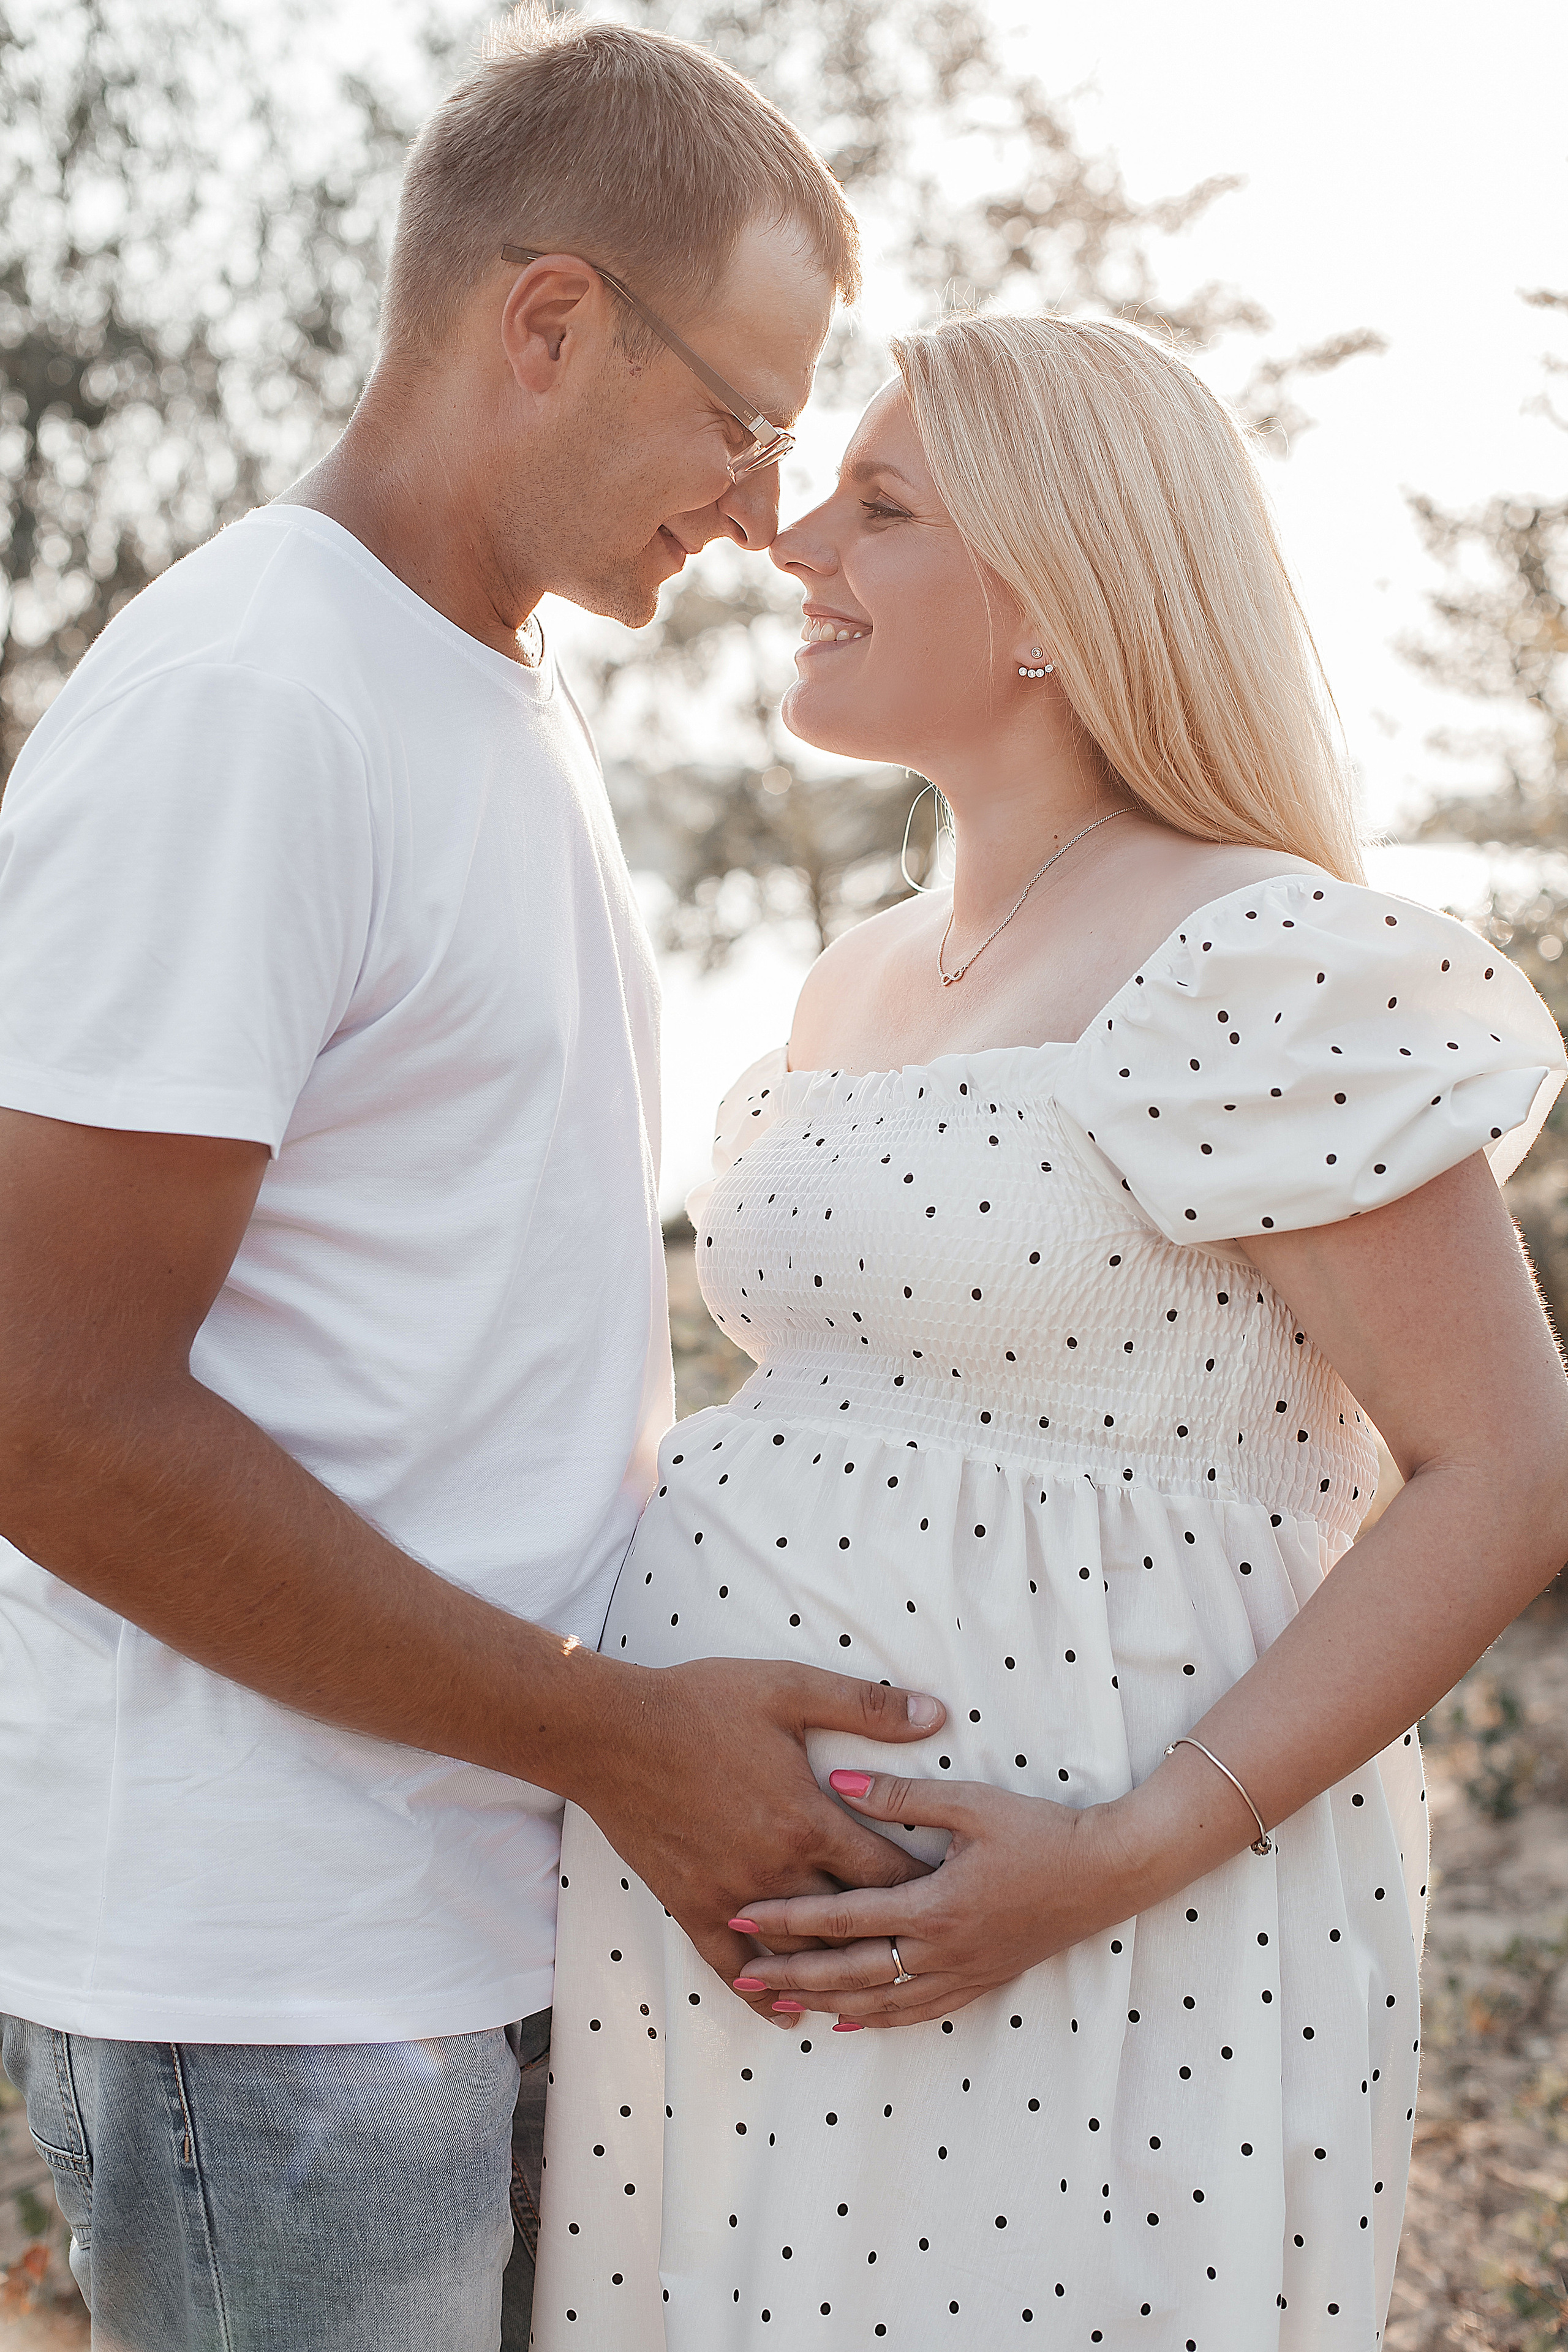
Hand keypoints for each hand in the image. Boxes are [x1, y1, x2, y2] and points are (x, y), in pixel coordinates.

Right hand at [568, 1659, 945, 2023]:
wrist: (613, 1732)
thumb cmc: (701, 1703)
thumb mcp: (790, 1688)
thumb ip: (867, 1705)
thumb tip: (937, 1714)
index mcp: (808, 1820)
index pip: (886, 1873)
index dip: (924, 1886)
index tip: (953, 1896)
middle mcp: (777, 1870)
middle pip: (850, 1923)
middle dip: (890, 1934)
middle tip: (926, 1946)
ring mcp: (732, 1896)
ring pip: (799, 1953)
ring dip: (836, 1970)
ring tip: (874, 1983)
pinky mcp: (692, 1907)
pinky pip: (732, 1968)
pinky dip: (763, 1995)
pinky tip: (787, 2011)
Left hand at [727, 1766, 1142, 2028]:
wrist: (1109, 1872)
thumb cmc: (1041, 1831)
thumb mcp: (970, 1802)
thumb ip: (899, 1793)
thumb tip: (835, 1778)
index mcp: (934, 1906)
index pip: (843, 1917)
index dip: (787, 1918)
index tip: (741, 1912)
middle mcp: (943, 1951)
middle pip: (851, 1971)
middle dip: (792, 1974)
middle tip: (741, 1974)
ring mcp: (964, 1973)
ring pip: (881, 2002)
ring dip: (827, 2002)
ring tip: (781, 2003)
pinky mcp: (983, 1980)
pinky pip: (920, 2012)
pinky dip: (879, 2019)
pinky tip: (852, 2021)